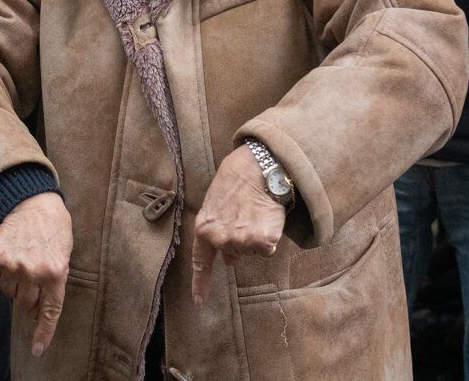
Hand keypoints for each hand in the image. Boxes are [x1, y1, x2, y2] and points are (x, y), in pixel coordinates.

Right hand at [0, 192, 71, 357]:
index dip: (43, 333)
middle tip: (31, 279)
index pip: (48, 312)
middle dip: (29, 297)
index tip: (37, 350)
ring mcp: (12, 265)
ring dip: (13, 283)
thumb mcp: (64, 254)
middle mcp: (33, 272)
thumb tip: (38, 309)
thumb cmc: (53, 227)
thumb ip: (54, 280)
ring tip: (21, 260)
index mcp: (55, 273)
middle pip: (25, 304)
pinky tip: (8, 254)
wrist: (31, 199)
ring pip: (8, 292)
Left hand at [191, 145, 286, 303]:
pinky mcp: (263, 241)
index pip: (201, 261)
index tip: (199, 302)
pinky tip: (266, 217)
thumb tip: (228, 261)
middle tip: (245, 215)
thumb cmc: (236, 181)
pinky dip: (270, 236)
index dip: (200, 283)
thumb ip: (216, 233)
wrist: (258, 165)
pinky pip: (267, 248)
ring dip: (255, 236)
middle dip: (240, 240)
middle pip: (234, 253)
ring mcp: (242, 241)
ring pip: (251, 251)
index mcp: (204, 228)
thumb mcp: (216, 204)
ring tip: (255, 212)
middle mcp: (221, 238)